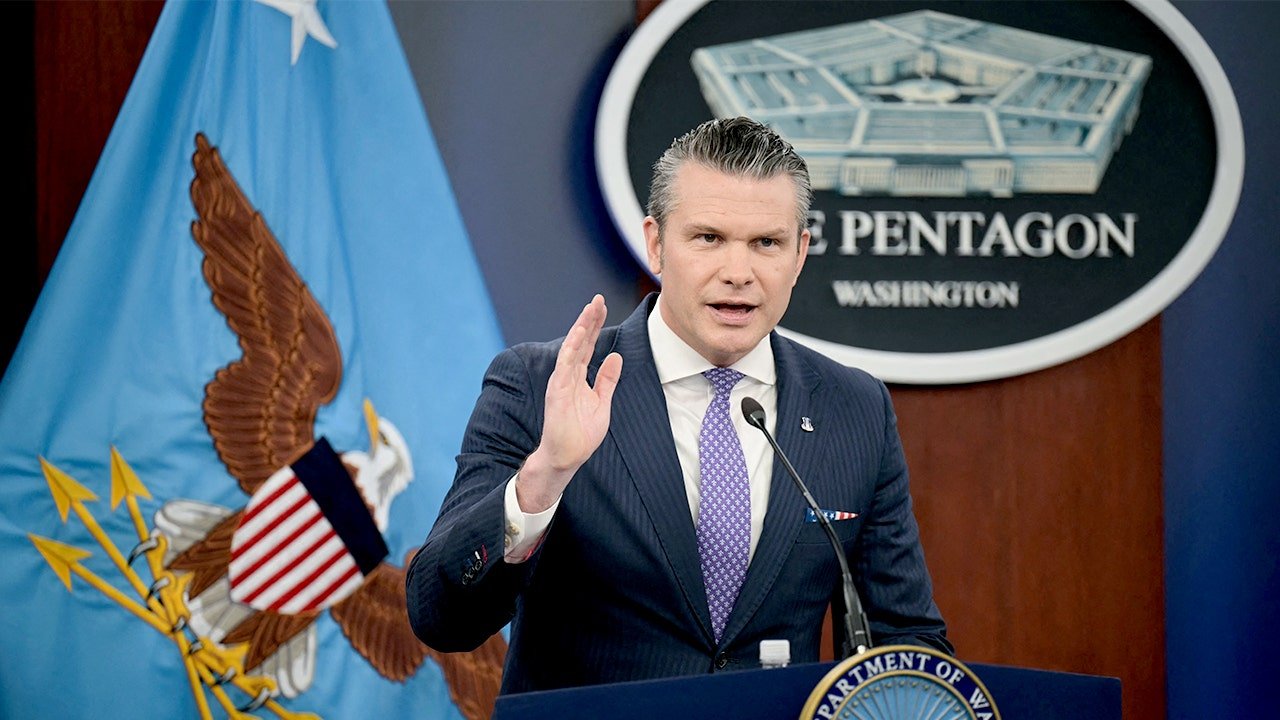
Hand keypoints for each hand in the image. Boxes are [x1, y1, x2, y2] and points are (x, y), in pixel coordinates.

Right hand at [516, 295, 622, 512]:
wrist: (567, 456)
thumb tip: (615, 357)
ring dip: (581, 327)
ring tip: (591, 308)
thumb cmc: (581, 433)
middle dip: (589, 319)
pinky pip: (565, 363)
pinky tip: (580, 331)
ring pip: (572, 347)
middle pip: (580, 341)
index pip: (588, 345)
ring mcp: (562, 380)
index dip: (595, 325)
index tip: (602, 306)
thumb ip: (607, 379)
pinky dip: (572, 346)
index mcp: (579, 376)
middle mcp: (568, 374)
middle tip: (598, 298)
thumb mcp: (602, 402)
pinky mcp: (558, 390)